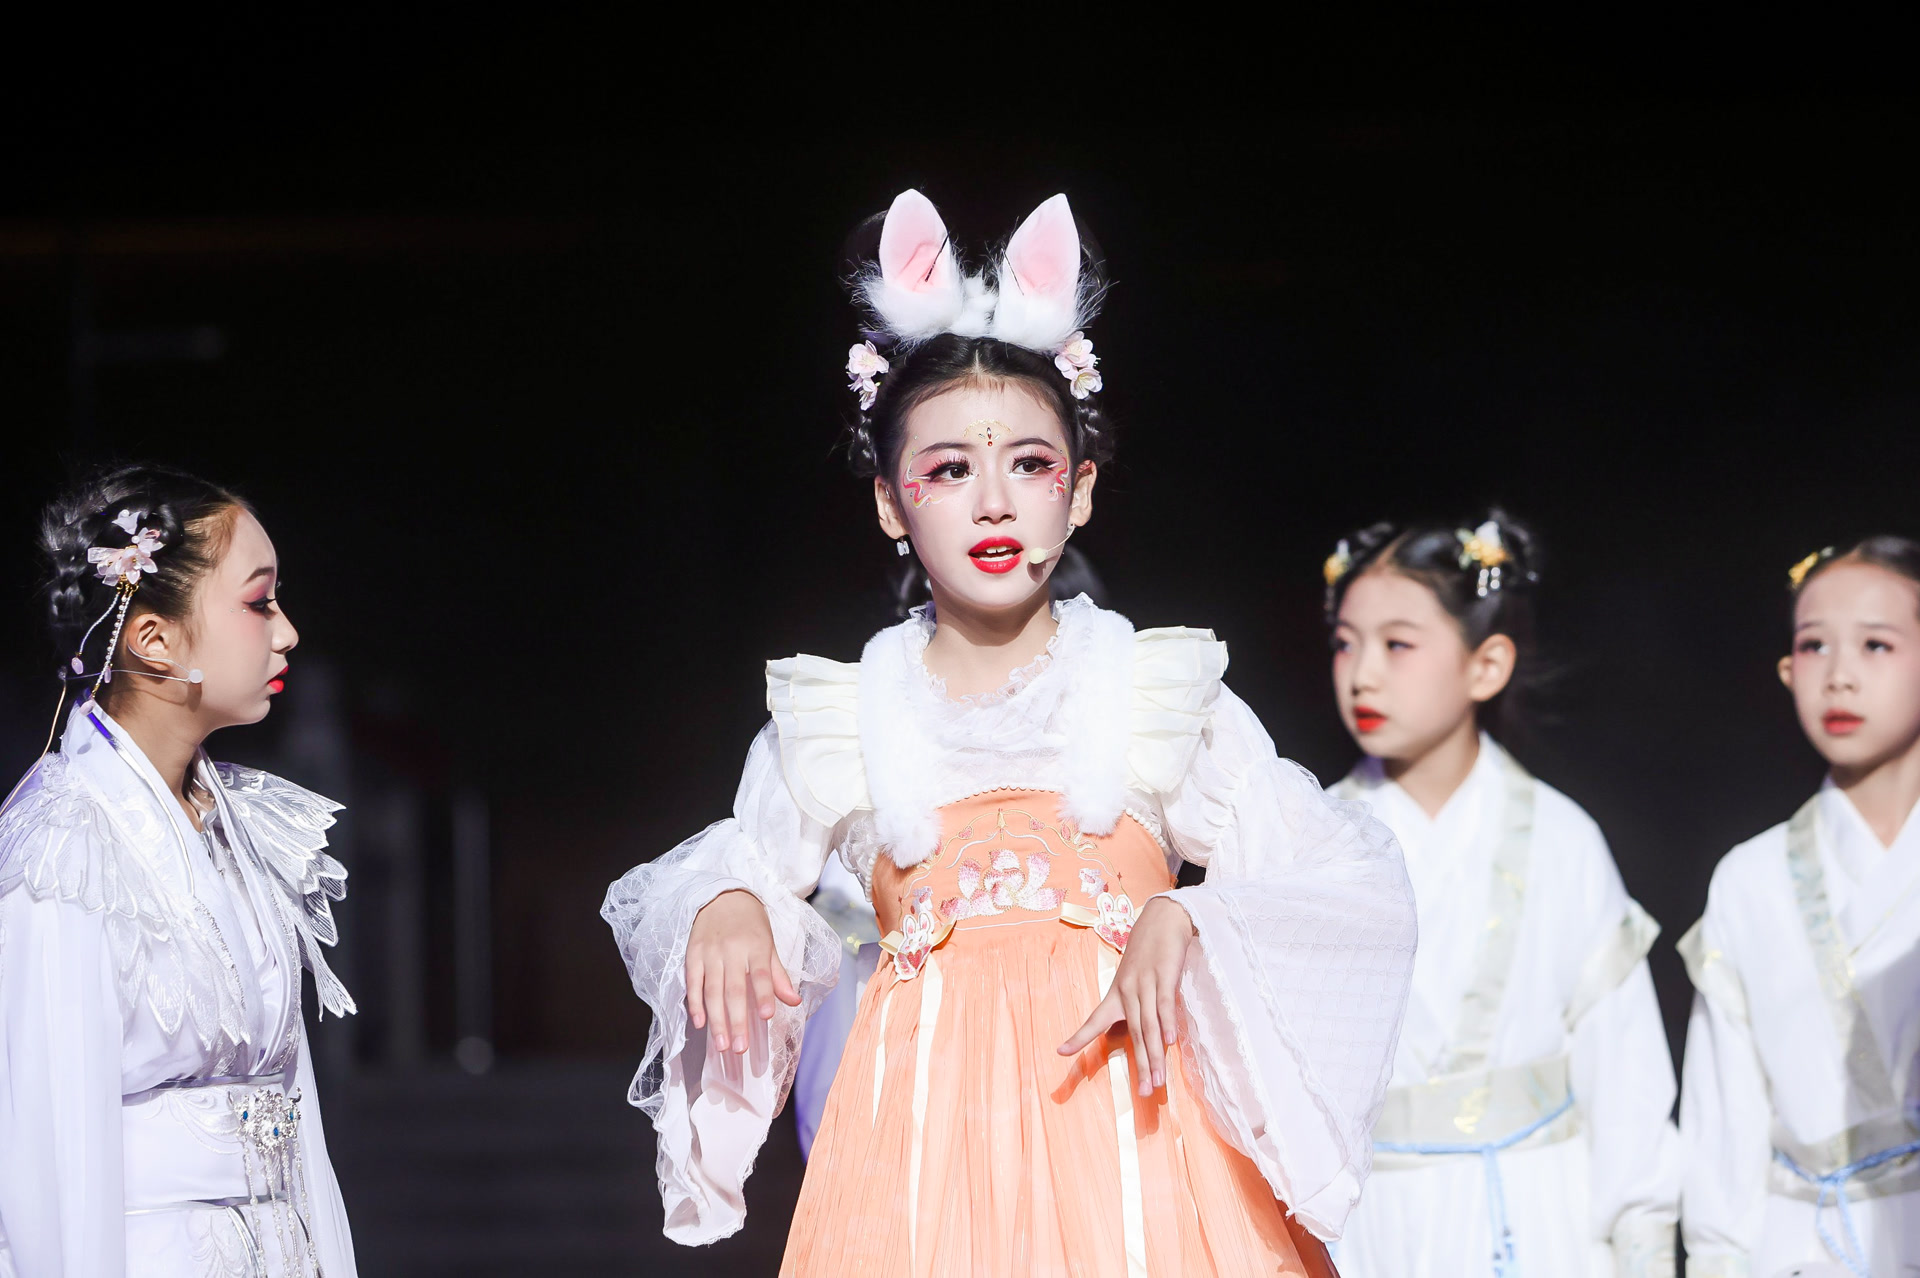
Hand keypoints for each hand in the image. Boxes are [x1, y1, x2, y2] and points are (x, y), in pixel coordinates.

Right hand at [685, 889, 800, 1053]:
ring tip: (721, 1045)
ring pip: (712, 990)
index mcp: (756, 945)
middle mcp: (732, 949)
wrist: (722, 896)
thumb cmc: (750, 924)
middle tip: (739, 1048)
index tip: (767, 1016)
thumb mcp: (768, 944)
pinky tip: (700, 1022)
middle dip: (737, 1020)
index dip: (763, 994)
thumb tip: (794, 1002)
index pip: (761, 973)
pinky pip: (693, 982)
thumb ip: (778, 975)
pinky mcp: (693, 954)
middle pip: (734, 989)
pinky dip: (695, 1003)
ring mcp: (710, 952)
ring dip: (716, 1019)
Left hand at [1058, 897, 1195, 1095]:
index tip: (1061, 1052)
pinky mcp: (1165, 976)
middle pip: (1133, 1035)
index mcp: (1116, 995)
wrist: (1162, 920)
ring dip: (1154, 1056)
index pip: (1095, 1020)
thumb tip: (1142, 1035)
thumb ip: (1136, 1007)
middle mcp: (1127, 992)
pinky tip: (1169, 1042)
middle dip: (1139, 1065)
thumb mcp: (1134, 979)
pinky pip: (1165, 1004)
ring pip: (1149, 1026)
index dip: (1079, 1036)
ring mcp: (1146, 984)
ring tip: (1157, 1081)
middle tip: (1142, 1094)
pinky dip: (1168, 1023)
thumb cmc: (1148, 954)